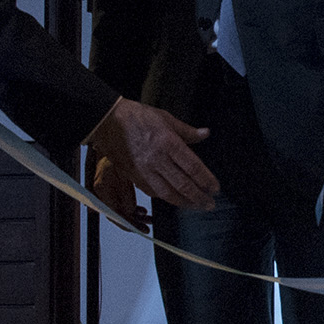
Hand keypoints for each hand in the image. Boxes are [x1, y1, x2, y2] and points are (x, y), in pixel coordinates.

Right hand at [83, 97, 217, 215]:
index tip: (215, 188)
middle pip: (183, 185)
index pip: (193, 167)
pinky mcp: (134, 176)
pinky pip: (153, 192)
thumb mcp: (166, 118)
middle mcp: (158, 159)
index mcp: (168, 143)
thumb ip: (187, 131)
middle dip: (199, 197)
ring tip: (196, 206)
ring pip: (168, 193)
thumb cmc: (137, 117)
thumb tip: (205, 134)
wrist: (108, 122)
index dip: (206, 180)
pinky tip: (175, 200)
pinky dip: (166, 198)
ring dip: (184, 203)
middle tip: (210, 204)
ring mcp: (145, 170)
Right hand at [89, 154, 146, 230]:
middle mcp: (102, 194)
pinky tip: (142, 211)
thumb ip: (126, 195)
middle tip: (146, 228)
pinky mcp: (114, 193)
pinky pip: (123, 205)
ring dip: (135, 217)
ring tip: (148, 220)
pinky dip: (133, 210)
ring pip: (122, 212)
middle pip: (118, 215)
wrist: (115, 150)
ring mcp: (107, 194)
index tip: (137, 229)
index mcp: (102, 190)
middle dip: (133, 223)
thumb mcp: (125, 177)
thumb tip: (130, 211)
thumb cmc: (118, 160)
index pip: (113, 213)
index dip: (126, 224)